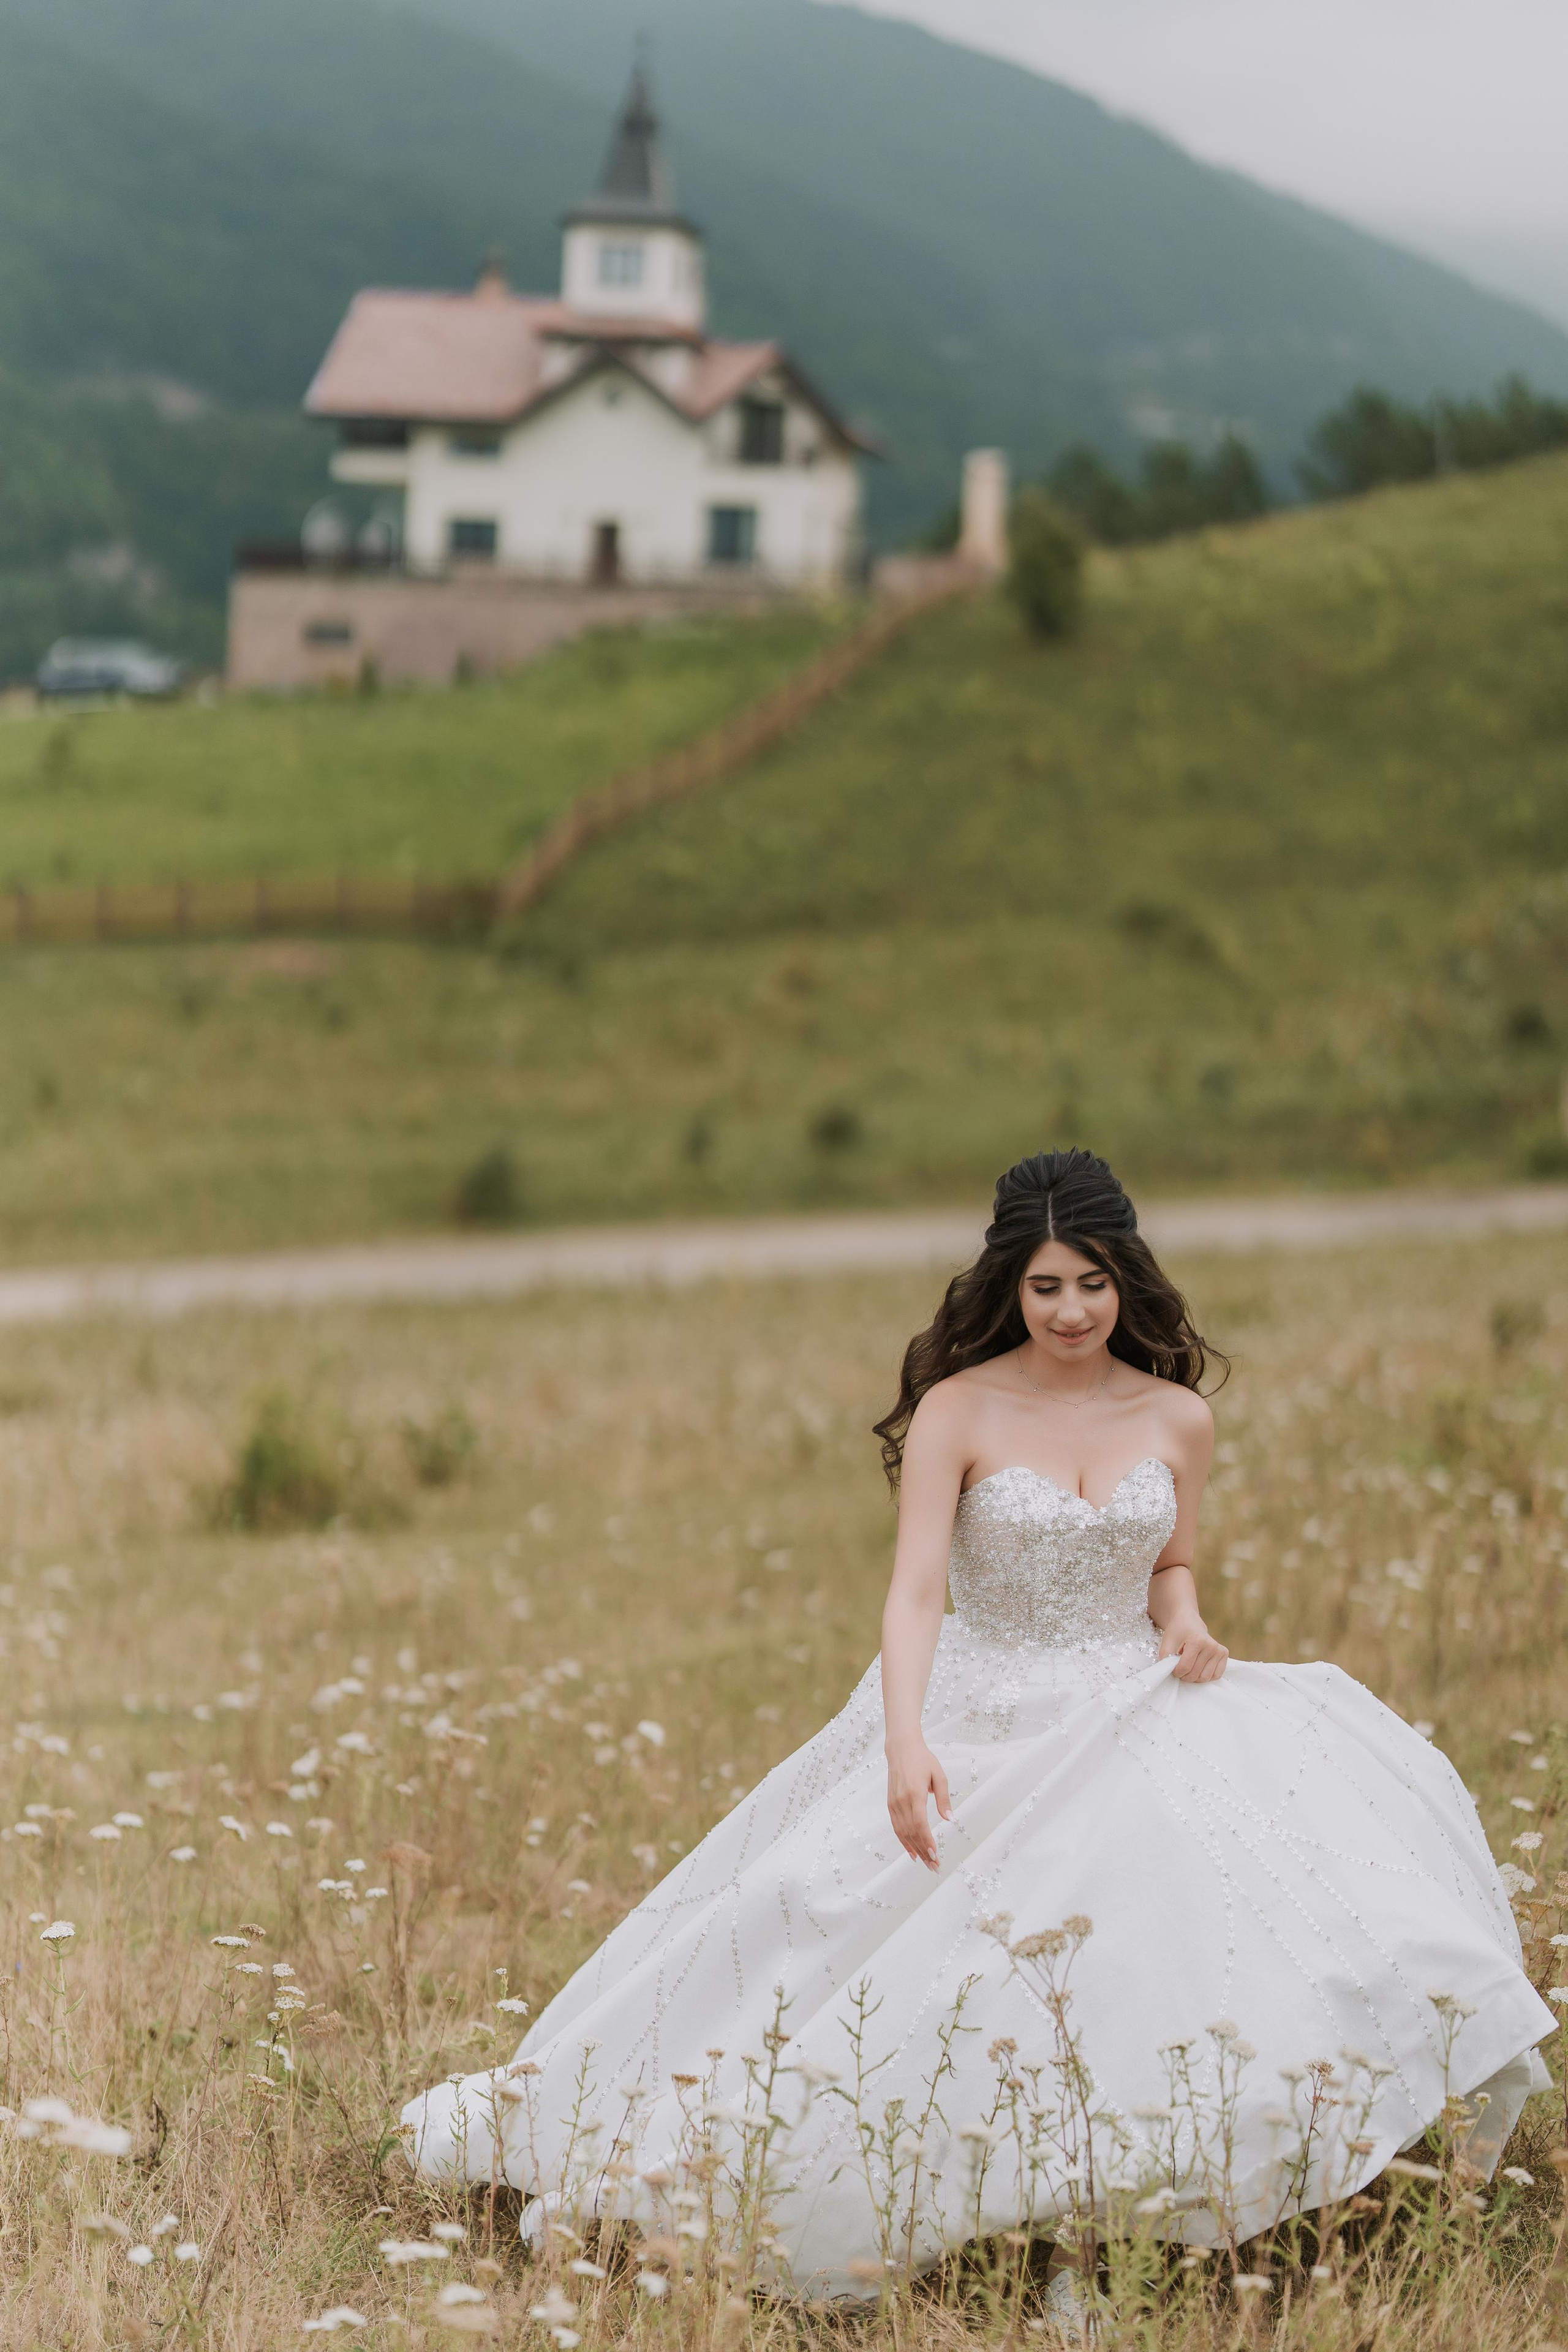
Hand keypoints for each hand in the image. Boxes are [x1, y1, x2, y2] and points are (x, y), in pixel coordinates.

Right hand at [886, 1740, 951, 1869]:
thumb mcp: (939, 1775)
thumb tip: (950, 1819)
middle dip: (923, 1851)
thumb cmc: (923, 1760)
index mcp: (915, 1793)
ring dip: (914, 1850)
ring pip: (902, 1833)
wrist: (901, 1748)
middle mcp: (902, 1800)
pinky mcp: (890, 1803)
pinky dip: (903, 1841)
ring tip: (925, 1863)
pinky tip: (911, 1851)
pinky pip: (896, 1827)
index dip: (926, 1841)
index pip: (920, 1823)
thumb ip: (943, 1799)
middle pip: (911, 1832)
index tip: (935, 1854)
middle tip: (934, 1866)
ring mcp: (894, 1803)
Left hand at [1159, 1614, 1228, 1682]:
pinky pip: (1216, 1675)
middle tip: (1180, 1667)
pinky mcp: (1224, 1653)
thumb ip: (1166, 1660)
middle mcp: (1211, 1645)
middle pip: (1195, 1674)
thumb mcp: (1166, 1643)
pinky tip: (1200, 1667)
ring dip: (1194, 1677)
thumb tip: (1168, 1675)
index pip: (1185, 1667)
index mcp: (1197, 1640)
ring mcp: (1219, 1650)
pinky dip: (1206, 1676)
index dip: (1176, 1672)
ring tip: (1189, 1665)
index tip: (1172, 1667)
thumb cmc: (1177, 1632)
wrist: (1188, 1621)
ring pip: (1205, 1678)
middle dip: (1184, 1675)